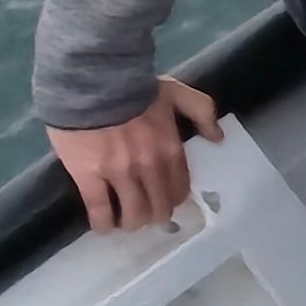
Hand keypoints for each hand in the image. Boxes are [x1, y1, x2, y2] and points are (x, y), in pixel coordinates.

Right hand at [52, 79, 214, 235]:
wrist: (91, 78)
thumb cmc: (133, 86)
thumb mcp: (176, 92)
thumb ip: (201, 112)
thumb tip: (217, 138)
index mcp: (170, 150)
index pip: (179, 189)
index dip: (172, 199)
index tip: (163, 200)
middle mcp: (149, 167)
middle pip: (158, 208)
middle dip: (154, 215)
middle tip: (144, 213)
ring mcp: (119, 174)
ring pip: (132, 215)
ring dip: (131, 222)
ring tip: (124, 221)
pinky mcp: (89, 177)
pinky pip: (99, 211)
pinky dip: (103, 224)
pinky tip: (103, 226)